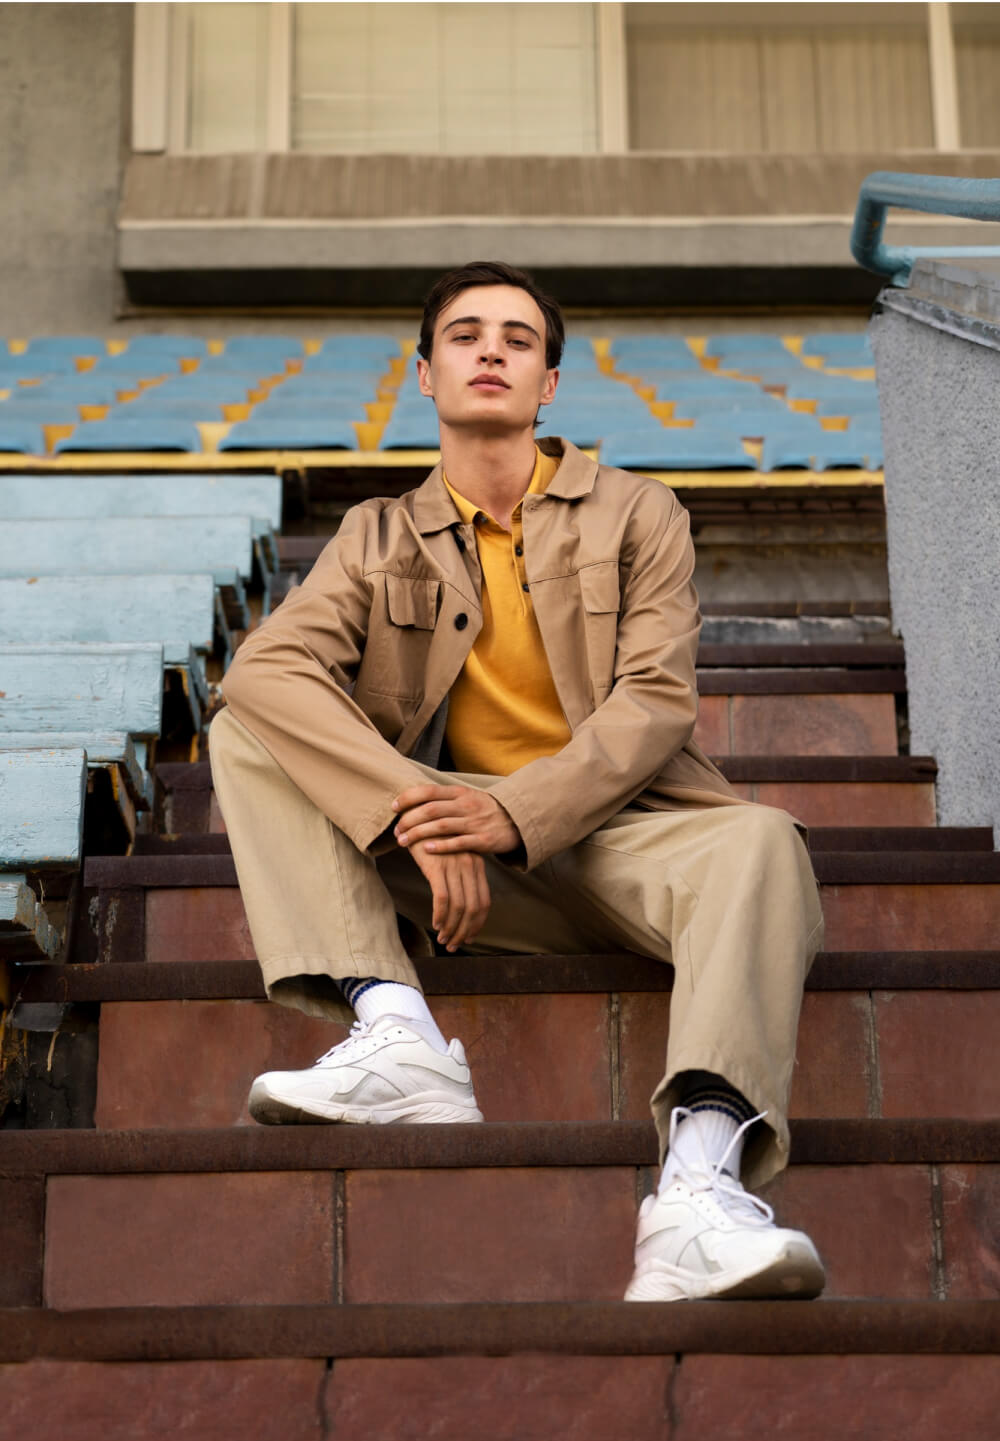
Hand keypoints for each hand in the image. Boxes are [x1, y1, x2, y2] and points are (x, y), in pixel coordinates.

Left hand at [392, 784, 519, 856]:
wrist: (518, 821)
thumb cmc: (486, 810)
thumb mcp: (467, 797)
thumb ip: (445, 798)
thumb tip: (415, 798)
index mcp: (460, 793)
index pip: (428, 791)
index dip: (408, 798)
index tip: (394, 807)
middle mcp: (466, 805)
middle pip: (430, 810)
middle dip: (409, 820)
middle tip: (396, 831)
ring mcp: (475, 822)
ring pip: (441, 826)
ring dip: (418, 834)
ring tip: (403, 842)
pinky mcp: (484, 840)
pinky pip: (459, 843)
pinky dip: (441, 846)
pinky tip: (427, 849)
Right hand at [407, 840, 490, 952]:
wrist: (417, 818)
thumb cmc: (434, 840)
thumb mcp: (454, 856)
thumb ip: (461, 877)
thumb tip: (461, 908)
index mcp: (477, 865)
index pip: (484, 902)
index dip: (478, 924)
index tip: (469, 937)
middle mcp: (470, 866)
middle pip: (473, 908)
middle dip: (464, 931)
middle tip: (453, 945)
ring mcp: (455, 866)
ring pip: (459, 907)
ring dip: (451, 927)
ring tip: (443, 938)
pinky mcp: (437, 867)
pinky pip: (442, 898)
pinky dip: (440, 915)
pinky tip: (435, 923)